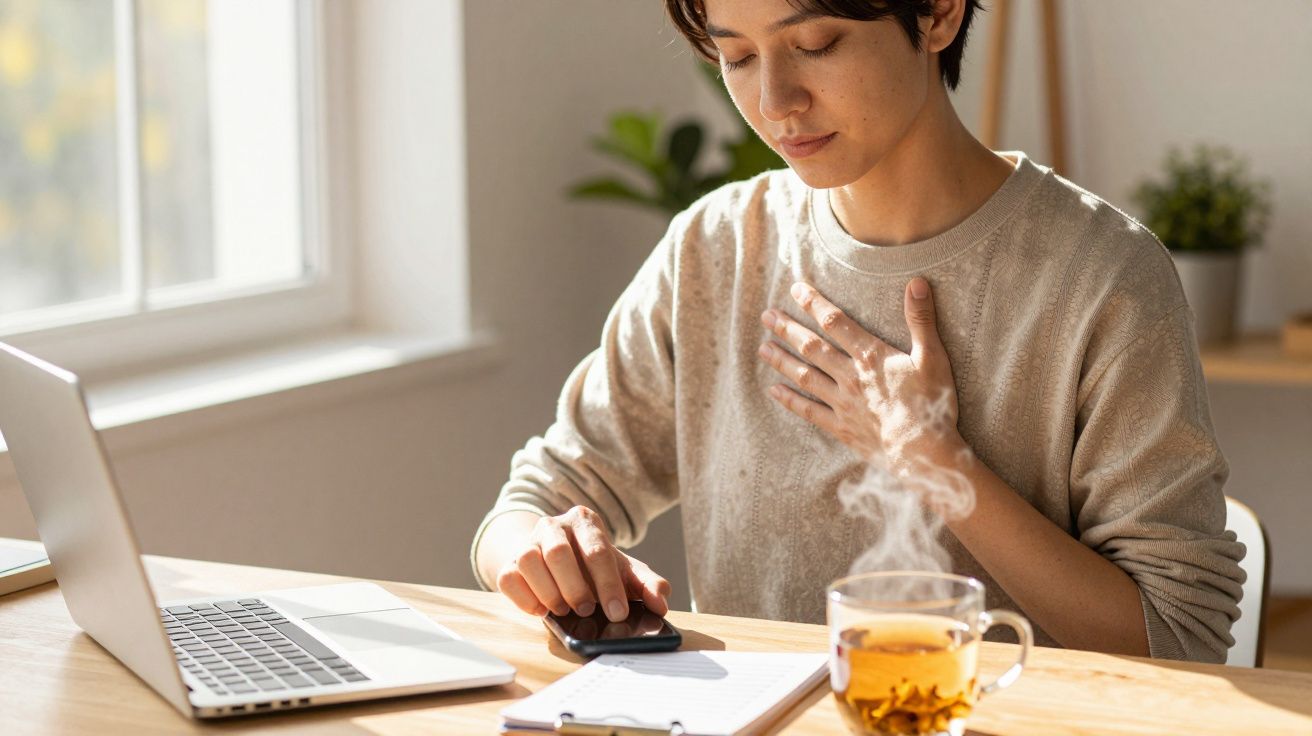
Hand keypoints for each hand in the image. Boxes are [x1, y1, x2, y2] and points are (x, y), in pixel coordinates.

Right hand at [494, 505, 670, 620]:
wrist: (558, 563)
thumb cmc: (595, 568)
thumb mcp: (625, 572)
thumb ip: (647, 585)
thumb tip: (660, 603)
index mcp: (585, 521)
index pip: (597, 550)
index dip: (608, 584)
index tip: (618, 612)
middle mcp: (553, 525)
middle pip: (558, 552)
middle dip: (574, 587)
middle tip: (587, 610)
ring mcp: (527, 542)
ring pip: (527, 560)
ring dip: (548, 591)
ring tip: (564, 610)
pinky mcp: (508, 562)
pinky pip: (508, 577)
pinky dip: (524, 598)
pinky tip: (542, 610)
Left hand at [757, 278, 966, 481]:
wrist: (924, 452)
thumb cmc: (932, 404)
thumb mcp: (932, 357)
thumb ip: (921, 319)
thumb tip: (917, 282)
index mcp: (870, 356)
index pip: (835, 322)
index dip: (814, 303)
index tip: (795, 289)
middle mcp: (850, 376)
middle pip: (812, 346)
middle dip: (788, 329)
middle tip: (766, 315)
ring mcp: (842, 402)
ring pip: (805, 375)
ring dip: (782, 360)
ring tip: (763, 347)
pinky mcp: (840, 426)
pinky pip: (809, 411)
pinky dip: (790, 400)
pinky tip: (773, 391)